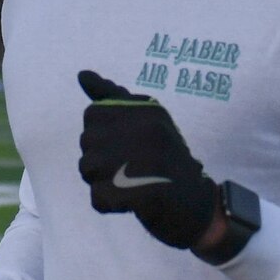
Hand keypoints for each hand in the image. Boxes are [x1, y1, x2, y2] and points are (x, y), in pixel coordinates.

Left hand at [76, 70, 217, 249]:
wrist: (197, 206)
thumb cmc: (166, 162)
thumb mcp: (146, 122)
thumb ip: (112, 99)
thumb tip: (82, 73)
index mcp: (148, 111)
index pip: (93, 114)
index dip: (102, 134)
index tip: (125, 144)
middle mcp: (146, 129)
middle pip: (86, 141)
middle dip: (100, 158)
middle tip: (130, 167)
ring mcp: (144, 162)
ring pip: (87, 167)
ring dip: (102, 180)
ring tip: (129, 183)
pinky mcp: (140, 195)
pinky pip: (97, 197)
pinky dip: (108, 203)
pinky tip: (130, 201)